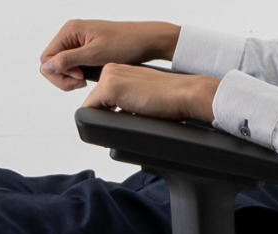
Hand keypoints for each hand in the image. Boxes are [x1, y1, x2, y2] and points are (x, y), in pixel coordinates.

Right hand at [40, 20, 180, 90]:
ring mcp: (78, 41)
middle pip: (51, 62)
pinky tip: (89, 76)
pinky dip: (77, 74)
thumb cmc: (126, 43)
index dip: (58, 72)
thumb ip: (67, 60)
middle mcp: (71, 34)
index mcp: (70, 30)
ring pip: (61, 65)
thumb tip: (46, 67)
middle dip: (63, 77)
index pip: (46, 58)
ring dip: (70, 77)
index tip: (79, 77)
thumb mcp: (95, 54)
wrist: (148, 41)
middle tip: (81, 83)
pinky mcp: (85, 49)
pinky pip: (72, 64)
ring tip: (86, 80)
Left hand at [81, 64, 218, 121]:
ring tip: (133, 113)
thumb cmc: (170, 97)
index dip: (108, 112)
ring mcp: (109, 77)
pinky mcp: (110, 88)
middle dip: (105, 115)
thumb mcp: (140, 96)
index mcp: (119, 70)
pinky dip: (102, 120)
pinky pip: (90, 111)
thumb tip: (111, 117)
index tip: (126, 115)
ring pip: (91, 107)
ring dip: (106, 118)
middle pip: (93, 102)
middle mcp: (111, 69)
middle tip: (130, 116)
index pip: (100, 96)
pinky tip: (128, 115)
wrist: (187, 93)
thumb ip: (123, 102)